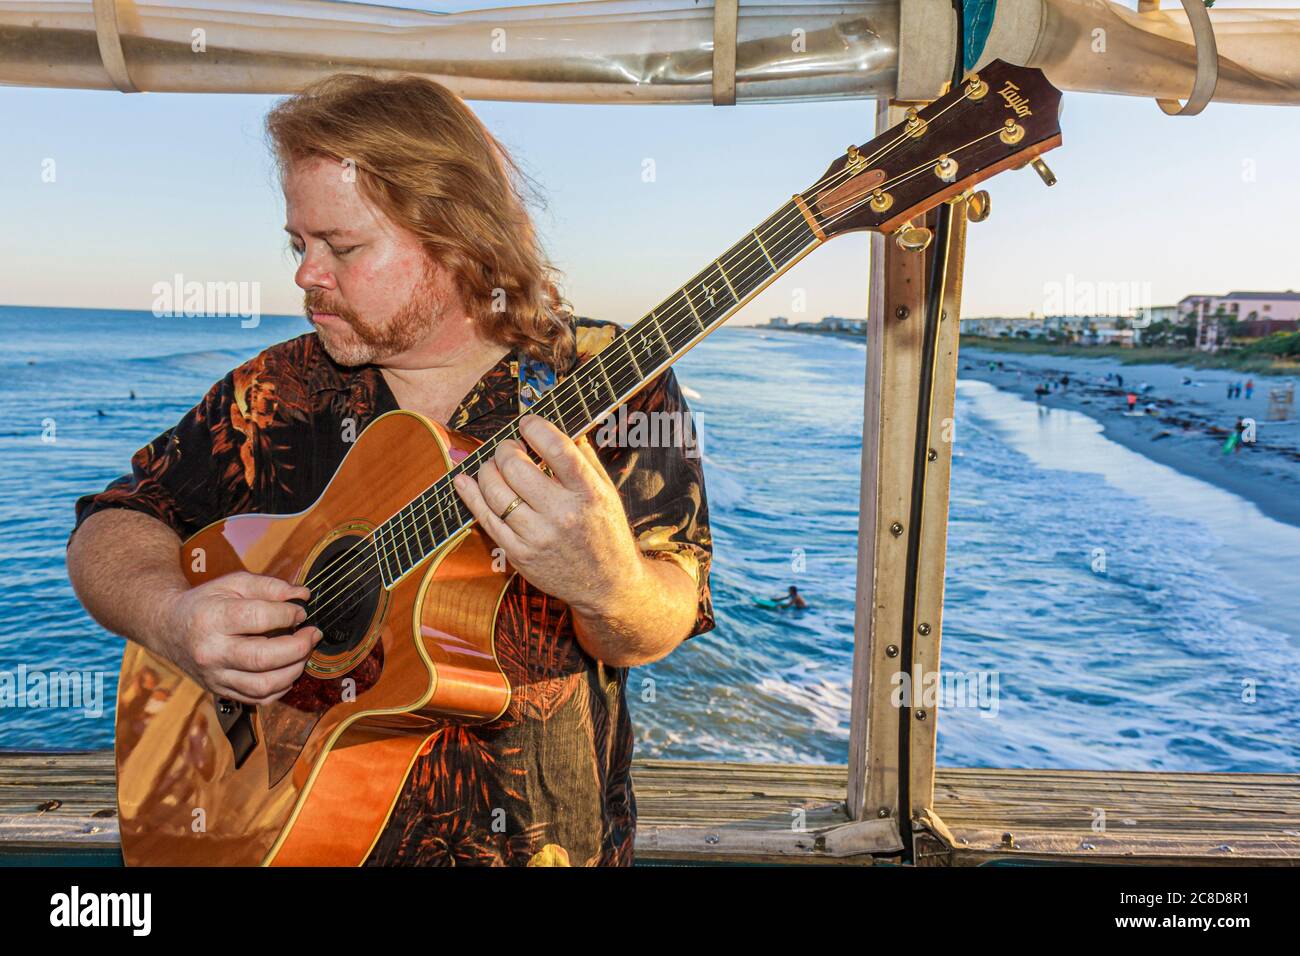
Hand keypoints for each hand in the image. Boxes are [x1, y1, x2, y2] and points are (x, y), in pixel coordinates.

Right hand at [161, 571, 322, 704]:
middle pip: (264, 658)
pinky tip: (288, 669)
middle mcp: (211, 652)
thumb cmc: (206, 603)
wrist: (169, 628)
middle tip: (313, 634)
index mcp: (212, 619)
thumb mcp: (233, 583)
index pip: (258, 618)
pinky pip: (258, 699)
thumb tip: (303, 595)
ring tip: (303, 652)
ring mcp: (214, 676)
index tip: (301, 611)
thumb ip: (269, 586)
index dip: (288, 614)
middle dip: (299, 647)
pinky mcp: (220, 691)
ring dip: (294, 670)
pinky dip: (281, 688)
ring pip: (263, 686)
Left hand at [451, 414, 643, 613]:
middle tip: (509, 448)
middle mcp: (564, 515)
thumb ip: (586, 459)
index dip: (535, 428)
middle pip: (516, 467)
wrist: (607, 586)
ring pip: (495, 491)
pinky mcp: (519, 554)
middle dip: (505, 449)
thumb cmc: (607, 534)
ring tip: (495, 466)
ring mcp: (538, 537)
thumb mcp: (607, 493)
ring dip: (487, 470)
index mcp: (589, 494)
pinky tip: (465, 481)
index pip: (557, 449)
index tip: (527, 423)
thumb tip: (563, 426)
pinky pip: (485, 519)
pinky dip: (471, 495)